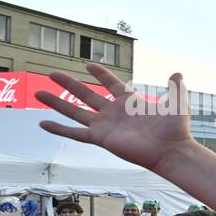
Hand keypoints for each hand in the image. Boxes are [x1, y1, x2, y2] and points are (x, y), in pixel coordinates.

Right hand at [35, 64, 196, 176]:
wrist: (171, 150)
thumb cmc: (175, 129)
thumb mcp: (177, 102)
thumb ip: (175, 87)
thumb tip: (178, 72)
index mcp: (129, 101)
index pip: (111, 84)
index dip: (101, 74)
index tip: (90, 65)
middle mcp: (113, 112)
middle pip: (85, 95)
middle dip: (69, 84)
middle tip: (52, 73)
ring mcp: (105, 126)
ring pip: (75, 112)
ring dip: (56, 103)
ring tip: (37, 93)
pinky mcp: (101, 138)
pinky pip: (75, 133)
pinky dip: (59, 129)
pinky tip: (43, 123)